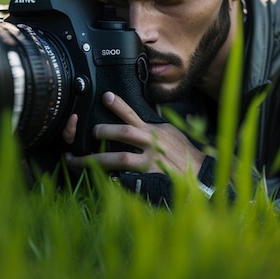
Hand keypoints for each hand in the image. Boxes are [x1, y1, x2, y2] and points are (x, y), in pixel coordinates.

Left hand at [63, 91, 204, 175]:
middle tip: (92, 131)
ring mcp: (149, 163)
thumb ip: (155, 122)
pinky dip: (112, 180)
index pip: (134, 114)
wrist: (200, 175)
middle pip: (124, 133)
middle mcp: (151, 144)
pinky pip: (126, 179)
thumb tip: (148, 106)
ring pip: (119, 158)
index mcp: (154, 131)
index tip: (105, 96)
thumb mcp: (170, 132)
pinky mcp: (149, 179)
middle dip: (104, 131)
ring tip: (79, 159)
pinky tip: (97, 182)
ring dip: (97, 159)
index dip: (118, 105)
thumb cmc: (184, 153)